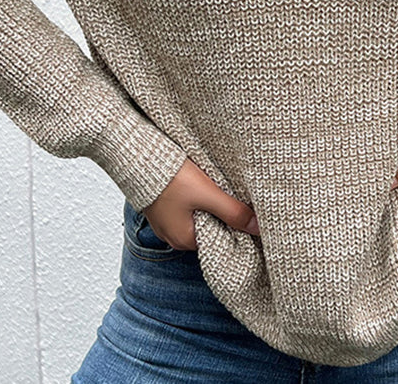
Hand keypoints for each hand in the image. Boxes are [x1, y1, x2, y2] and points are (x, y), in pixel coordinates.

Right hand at [140, 157, 260, 250]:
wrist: (138, 158)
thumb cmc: (170, 178)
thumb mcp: (208, 194)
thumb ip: (234, 212)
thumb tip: (259, 228)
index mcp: (185, 240)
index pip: (219, 239)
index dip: (234, 225)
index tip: (244, 210)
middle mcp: (173, 236)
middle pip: (209, 228)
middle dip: (220, 213)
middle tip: (229, 194)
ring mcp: (165, 222)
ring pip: (197, 216)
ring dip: (207, 204)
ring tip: (213, 187)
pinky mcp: (161, 207)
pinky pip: (185, 208)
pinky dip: (194, 198)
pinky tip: (198, 184)